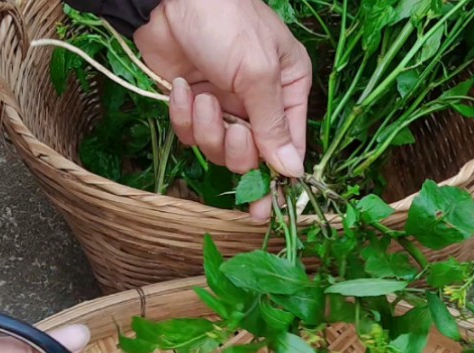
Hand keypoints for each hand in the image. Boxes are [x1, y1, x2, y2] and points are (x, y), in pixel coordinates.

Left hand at [135, 0, 311, 219]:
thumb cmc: (225, 20)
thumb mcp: (258, 71)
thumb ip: (273, 125)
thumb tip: (292, 171)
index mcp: (288, 89)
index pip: (290, 147)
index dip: (278, 179)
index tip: (267, 210)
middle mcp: (258, 101)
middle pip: (252, 156)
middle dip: (236, 148)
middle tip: (231, 129)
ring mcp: (224, 104)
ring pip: (218, 149)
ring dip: (206, 128)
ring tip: (202, 97)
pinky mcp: (193, 104)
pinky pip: (190, 133)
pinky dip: (183, 115)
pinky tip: (181, 89)